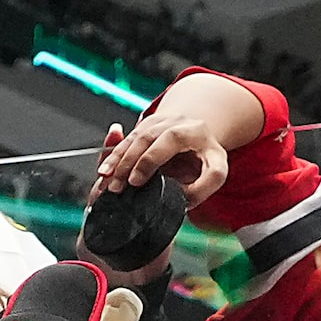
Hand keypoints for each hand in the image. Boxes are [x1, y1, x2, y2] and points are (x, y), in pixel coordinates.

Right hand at [90, 73, 263, 210]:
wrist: (201, 136)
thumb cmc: (206, 159)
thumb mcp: (216, 172)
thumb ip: (203, 187)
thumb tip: (182, 199)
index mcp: (195, 131)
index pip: (171, 139)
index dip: (150, 159)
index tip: (137, 181)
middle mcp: (176, 122)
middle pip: (146, 137)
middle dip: (128, 161)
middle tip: (119, 186)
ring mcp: (159, 121)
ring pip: (133, 137)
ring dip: (117, 159)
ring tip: (106, 180)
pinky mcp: (145, 125)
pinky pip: (126, 139)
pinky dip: (112, 155)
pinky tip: (104, 171)